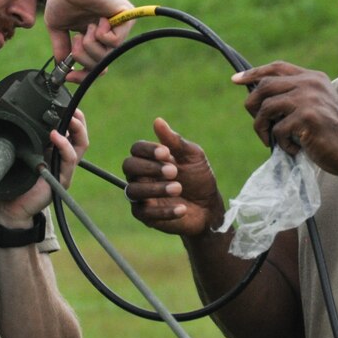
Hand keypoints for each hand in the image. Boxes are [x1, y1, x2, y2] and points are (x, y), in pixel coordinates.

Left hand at [0, 110, 88, 227]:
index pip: (69, 128)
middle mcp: (60, 157)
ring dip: (76, 129)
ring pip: (79, 145)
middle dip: (79, 119)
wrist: (7, 208)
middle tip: (71, 109)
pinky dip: (64, 147)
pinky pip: (68, 161)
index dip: (71, 115)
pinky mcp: (61, 179)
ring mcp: (62, 168)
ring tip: (68, 118)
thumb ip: (16, 135)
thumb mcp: (14, 151)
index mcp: (51, 149)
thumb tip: (2, 112)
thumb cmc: (10, 179)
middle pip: (80, 135)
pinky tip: (55, 137)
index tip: (64, 101)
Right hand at [58, 18, 132, 82]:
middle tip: (76, 40)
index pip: (93, 66)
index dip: (81, 76)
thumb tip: (61, 64)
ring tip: (88, 26)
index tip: (68, 76)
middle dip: (82, 58)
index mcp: (92, 35)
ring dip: (90, 44)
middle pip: (99, 67)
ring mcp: (118, 27)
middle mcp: (107, 33)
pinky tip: (100, 20)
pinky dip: (102, 35)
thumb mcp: (57, 27)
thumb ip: (61, 46)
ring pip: (105, 57)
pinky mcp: (127, 19)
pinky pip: (115, 43)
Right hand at [122, 118, 223, 236]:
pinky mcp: (146, 216)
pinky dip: (164, 210)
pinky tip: (182, 208)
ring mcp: (141, 196)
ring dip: (155, 189)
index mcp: (150, 159)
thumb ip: (175, 141)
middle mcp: (141, 176)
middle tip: (174, 171)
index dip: (148, 150)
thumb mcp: (192, 156)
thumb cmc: (199, 178)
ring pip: (132, 190)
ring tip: (178, 188)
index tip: (166, 153)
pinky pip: (145, 213)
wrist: (209, 206)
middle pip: (128, 166)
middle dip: (149, 167)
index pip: (136, 149)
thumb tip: (158, 121)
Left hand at [232, 61, 337, 176]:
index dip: (254, 72)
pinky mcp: (308, 117)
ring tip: (272, 141)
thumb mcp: (314, 106)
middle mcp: (311, 83)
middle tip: (259, 126)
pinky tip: (294, 149)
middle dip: (252, 106)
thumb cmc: (330, 133)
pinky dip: (281, 144)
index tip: (236, 79)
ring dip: (262, 128)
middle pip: (265, 86)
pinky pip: (278, 129)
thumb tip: (256, 96)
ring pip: (266, 108)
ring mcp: (309, 99)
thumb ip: (292, 96)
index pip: (277, 67)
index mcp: (313, 77)